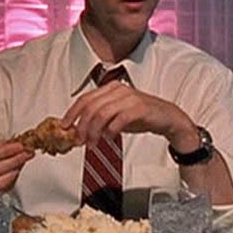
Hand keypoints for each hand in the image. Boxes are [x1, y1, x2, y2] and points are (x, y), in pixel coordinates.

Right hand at [0, 139, 33, 192]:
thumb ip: (0, 146)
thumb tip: (18, 143)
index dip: (6, 150)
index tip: (20, 145)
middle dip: (15, 160)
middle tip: (27, 152)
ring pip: (0, 182)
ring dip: (15, 170)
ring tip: (24, 160)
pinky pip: (3, 189)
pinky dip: (13, 178)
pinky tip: (18, 169)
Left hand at [62, 80, 197, 149]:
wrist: (168, 118)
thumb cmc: (142, 117)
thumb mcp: (116, 116)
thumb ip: (100, 119)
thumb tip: (79, 130)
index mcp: (110, 88)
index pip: (85, 99)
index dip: (71, 113)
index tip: (64, 127)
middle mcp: (118, 90)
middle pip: (90, 107)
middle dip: (81, 126)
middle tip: (79, 141)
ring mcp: (129, 98)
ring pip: (101, 114)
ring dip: (93, 132)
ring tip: (92, 144)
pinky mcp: (140, 108)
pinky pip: (118, 120)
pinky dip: (110, 131)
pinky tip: (109, 139)